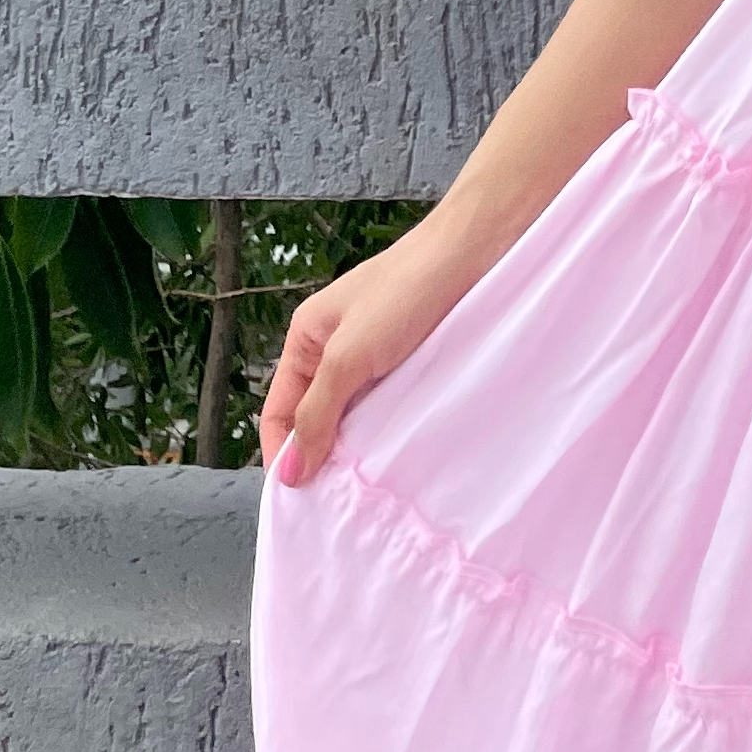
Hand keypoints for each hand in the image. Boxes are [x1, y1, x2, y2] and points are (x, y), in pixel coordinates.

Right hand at [258, 211, 486, 486]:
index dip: (282, 453)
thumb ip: (316, 414)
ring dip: (358, 447)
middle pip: (315, 416)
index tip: (299, 499)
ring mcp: (375, 355)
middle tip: (339, 501)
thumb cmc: (405, 292)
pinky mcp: (410, 361)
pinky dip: (387, 430)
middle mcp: (335, 348)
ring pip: (353, 416)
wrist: (474, 251)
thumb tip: (287, 474)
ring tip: (369, 485)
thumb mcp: (349, 356)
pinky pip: (387, 406)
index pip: (277, 410)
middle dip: (322, 456)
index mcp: (307, 338)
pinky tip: (398, 455)